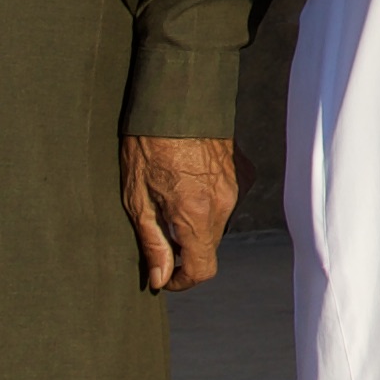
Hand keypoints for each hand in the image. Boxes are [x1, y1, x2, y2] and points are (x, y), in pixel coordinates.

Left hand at [125, 134, 240, 294]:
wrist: (178, 98)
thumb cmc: (148, 145)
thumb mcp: (137, 199)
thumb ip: (152, 243)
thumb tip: (159, 279)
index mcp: (196, 215)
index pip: (202, 269)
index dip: (182, 281)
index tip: (165, 276)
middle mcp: (224, 204)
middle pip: (209, 247)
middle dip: (186, 249)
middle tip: (159, 230)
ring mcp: (238, 186)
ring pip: (219, 224)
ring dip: (198, 224)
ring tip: (172, 199)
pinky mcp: (243, 171)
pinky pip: (228, 201)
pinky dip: (211, 202)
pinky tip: (190, 181)